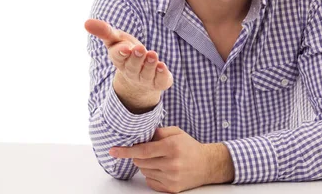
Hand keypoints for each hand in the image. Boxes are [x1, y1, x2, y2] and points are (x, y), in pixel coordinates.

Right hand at [85, 18, 172, 110]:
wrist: (140, 78)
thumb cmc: (127, 53)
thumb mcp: (116, 40)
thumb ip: (104, 31)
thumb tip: (86, 22)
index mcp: (119, 60)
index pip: (117, 57)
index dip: (121, 52)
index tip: (125, 48)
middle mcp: (131, 71)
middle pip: (132, 66)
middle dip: (136, 57)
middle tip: (140, 48)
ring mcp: (145, 78)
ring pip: (147, 73)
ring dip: (149, 64)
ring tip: (152, 54)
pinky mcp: (159, 82)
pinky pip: (161, 80)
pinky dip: (162, 74)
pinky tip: (163, 66)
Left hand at [110, 127, 234, 192]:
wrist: (207, 165)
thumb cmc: (190, 147)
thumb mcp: (176, 133)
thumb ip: (158, 132)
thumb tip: (140, 135)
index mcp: (172, 147)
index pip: (142, 150)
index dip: (126, 151)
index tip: (114, 151)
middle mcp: (171, 163)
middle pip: (140, 162)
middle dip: (139, 156)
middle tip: (148, 152)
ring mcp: (171, 177)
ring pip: (144, 172)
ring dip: (146, 165)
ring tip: (159, 160)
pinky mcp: (171, 188)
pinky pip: (150, 181)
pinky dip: (152, 175)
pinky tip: (162, 169)